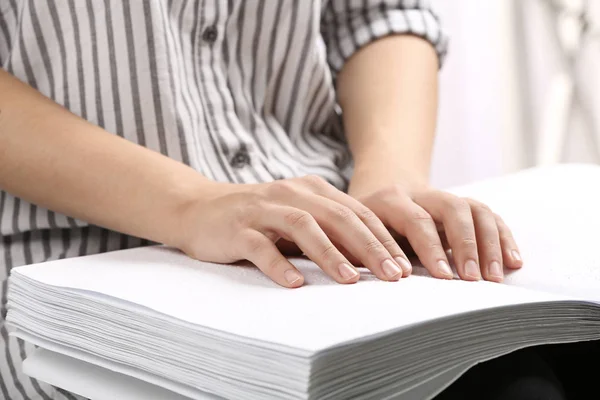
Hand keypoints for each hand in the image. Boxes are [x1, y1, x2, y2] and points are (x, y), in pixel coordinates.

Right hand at [176, 176, 412, 287]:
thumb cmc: (256, 219)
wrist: (198, 208)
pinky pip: (260, 246)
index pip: (355, 212)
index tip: (404, 266)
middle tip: (392, 275)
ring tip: (351, 280)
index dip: (382, 238)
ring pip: (303, 227)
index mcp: (310, 189)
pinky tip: (295, 283)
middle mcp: (290, 194)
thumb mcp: (296, 218)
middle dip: (368, 246)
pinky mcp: (237, 228)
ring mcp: (262, 210)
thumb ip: (328, 231)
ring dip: (330, 254)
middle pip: (337, 217)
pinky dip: (279, 264)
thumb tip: (370, 261)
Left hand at [350, 183, 522, 281]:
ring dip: (490, 244)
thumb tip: (365, 278)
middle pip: (454, 209)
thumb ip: (359, 250)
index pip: (417, 219)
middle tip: (472, 279)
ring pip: (476, 210)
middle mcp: (422, 193)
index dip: (431, 248)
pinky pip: (489, 216)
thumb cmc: (363, 221)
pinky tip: (513, 262)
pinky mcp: (463, 206)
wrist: (380, 184)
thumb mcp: (351, 230)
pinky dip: (503, 238)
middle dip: (466, 245)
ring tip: (495, 278)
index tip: (443, 277)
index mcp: (391, 199)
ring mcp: (446, 197)